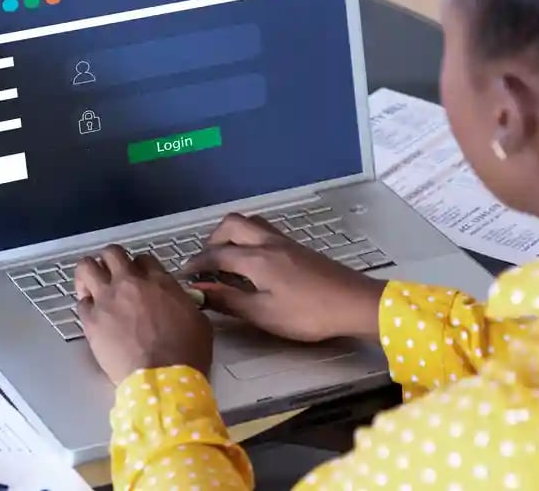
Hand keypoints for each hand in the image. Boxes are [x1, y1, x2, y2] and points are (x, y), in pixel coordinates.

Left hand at [75, 246, 212, 383]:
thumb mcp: (198, 321)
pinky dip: (86, 305)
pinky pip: (81, 302)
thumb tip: (180, 302)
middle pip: (112, 253)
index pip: (143, 259)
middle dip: (111, 261)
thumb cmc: (186, 353)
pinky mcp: (91, 321)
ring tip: (92, 285)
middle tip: (113, 274)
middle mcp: (130, 283)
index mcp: (159, 281)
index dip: (141, 267)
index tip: (141, 278)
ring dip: (89, 273)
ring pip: (86, 267)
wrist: (162, 379)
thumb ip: (183, 303)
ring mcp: (107, 300)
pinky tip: (93, 314)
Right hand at [182, 214, 385, 342]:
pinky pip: (265, 232)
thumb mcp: (264, 314)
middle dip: (212, 240)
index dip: (196, 264)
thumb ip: (230, 300)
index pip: (216, 254)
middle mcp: (269, 243)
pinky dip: (249, 239)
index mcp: (257, 259)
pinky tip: (253, 262)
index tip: (183, 275)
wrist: (354, 303)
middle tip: (205, 263)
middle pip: (232, 225)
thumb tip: (200, 291)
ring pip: (251, 223)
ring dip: (232, 235)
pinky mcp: (299, 249)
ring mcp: (286, 243)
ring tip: (226, 259)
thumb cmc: (309, 313)